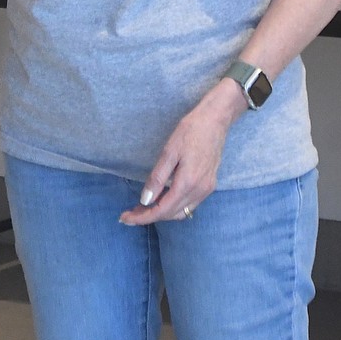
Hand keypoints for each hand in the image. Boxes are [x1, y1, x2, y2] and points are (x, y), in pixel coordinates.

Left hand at [118, 80, 243, 225]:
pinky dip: (174, 207)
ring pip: (181, 212)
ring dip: (162, 213)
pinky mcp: (209, 185)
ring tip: (142, 208)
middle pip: (171, 214)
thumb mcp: (169, 151)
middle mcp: (199, 191)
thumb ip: (157, 178)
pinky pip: (189, 204)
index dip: (143, 217)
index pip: (162, 210)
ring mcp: (206, 189)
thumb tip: (145, 200)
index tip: (125, 218)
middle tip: (129, 212)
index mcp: (188, 183)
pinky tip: (162, 200)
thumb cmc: (190, 131)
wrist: (215, 121)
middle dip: (149, 216)